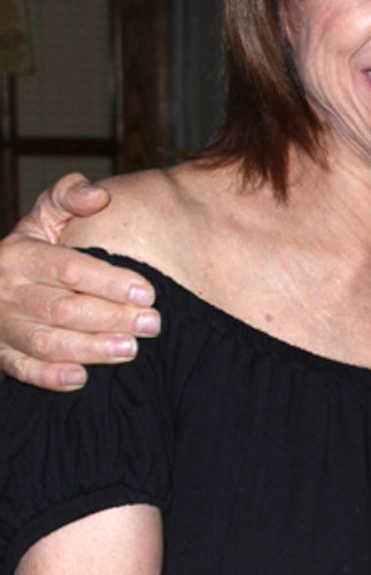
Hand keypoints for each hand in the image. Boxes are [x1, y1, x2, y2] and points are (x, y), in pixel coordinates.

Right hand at [0, 174, 159, 389]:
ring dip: (89, 348)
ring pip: (47, 342)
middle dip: (110, 317)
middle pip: (63, 308)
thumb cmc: (34, 249)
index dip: (108, 281)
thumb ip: (69, 197)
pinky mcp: (3, 353)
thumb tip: (99, 195)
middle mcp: (9, 290)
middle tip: (151, 324)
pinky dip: (49, 377)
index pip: (68, 268)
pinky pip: (23, 368)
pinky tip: (81, 378)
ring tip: (129, 349)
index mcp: (21, 254)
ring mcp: (4, 325)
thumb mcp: (45, 216)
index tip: (147, 292)